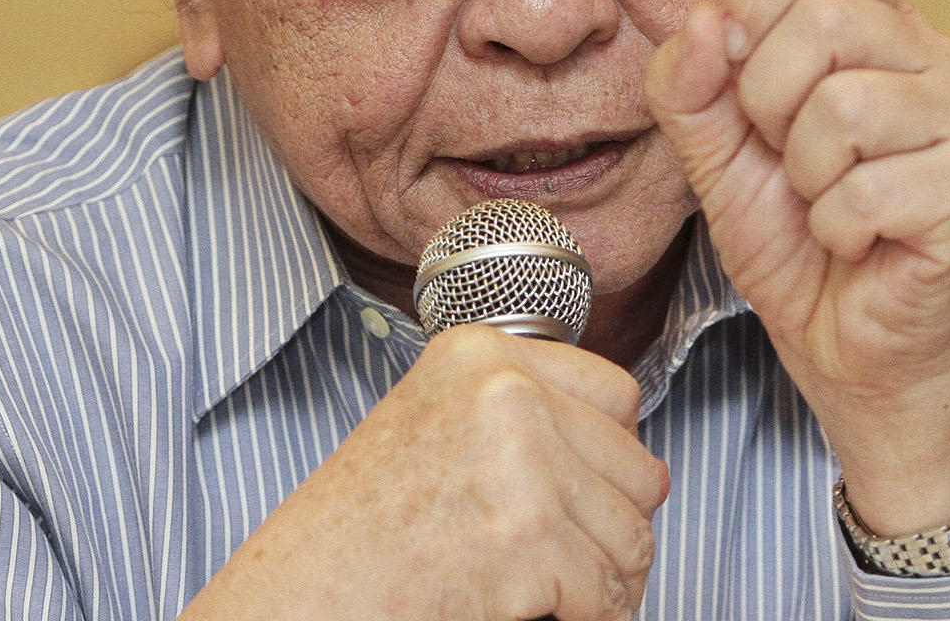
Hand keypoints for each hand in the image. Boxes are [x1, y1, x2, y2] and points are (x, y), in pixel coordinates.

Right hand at [183, 324, 667, 620]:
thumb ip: (523, 421)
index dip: (609, 459)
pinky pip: (606, 594)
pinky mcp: (526, 540)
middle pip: (636, 468)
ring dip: (605, 581)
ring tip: (554, 595)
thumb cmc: (358, 533)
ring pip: (632, 536)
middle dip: (613, 528)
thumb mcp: (436, 429)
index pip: (617, 395)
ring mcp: (520, 463)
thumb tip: (646, 469)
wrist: (302, 597)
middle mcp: (505, 393)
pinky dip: (587, 619)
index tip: (580, 496)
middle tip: (568, 563)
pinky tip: (538, 615)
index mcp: (481, 354)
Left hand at [645, 0, 949, 532]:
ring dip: (805, 175)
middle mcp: (939, 56)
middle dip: (768, 102)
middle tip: (786, 158)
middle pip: (827, 20)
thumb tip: (702, 18)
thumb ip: (689, 82)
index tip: (740, 78)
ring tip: (823, 203)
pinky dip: (835, 229)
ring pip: (845, 106)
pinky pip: (868, 190)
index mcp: (882, 25)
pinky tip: (854, 241)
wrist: (847, 343)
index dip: (761, 5)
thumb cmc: (791, 236)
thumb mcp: (713, 149)